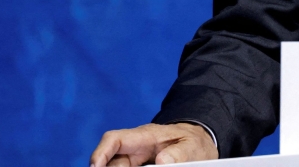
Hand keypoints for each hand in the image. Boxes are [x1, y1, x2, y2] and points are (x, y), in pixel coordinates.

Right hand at [90, 122, 217, 165]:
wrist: (199, 145)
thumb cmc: (194, 142)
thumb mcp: (192, 146)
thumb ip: (180, 152)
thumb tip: (162, 161)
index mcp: (145, 136)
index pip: (115, 139)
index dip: (100, 152)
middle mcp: (135, 148)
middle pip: (112, 163)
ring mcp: (135, 161)